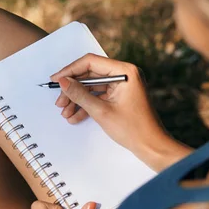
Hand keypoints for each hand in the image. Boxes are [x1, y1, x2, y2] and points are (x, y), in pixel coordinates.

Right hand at [51, 54, 189, 170]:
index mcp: (125, 71)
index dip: (70, 70)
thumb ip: (80, 94)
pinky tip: (75, 117)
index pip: (91, 62)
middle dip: (73, 89)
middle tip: (59, 101)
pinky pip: (100, 96)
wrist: (152, 147)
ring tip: (65, 112)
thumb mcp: (101, 111)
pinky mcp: (121, 97)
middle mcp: (125, 74)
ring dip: (78, 99)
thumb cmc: (134, 129)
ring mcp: (123, 86)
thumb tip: (63, 81)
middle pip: (91, 74)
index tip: (56, 79)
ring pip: (93, 87)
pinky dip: (87, 105)